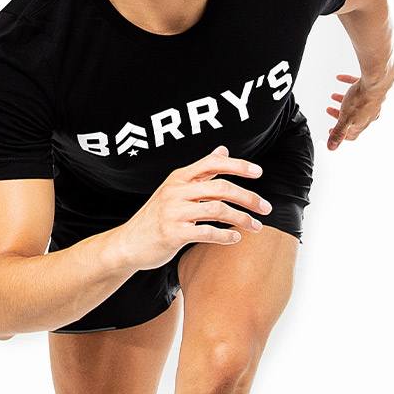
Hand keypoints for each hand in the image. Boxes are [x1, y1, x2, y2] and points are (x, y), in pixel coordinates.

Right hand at [113, 145, 270, 270]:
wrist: (128, 243)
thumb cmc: (156, 217)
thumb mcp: (175, 189)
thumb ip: (200, 172)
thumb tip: (223, 150)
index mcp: (178, 177)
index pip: (212, 163)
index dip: (238, 165)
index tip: (258, 172)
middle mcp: (175, 191)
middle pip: (221, 188)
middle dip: (248, 197)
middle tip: (266, 208)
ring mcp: (173, 212)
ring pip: (217, 210)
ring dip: (241, 218)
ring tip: (256, 227)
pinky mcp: (172, 233)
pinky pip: (206, 232)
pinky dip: (225, 236)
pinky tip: (235, 239)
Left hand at [325, 61, 393, 149]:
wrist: (376, 80)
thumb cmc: (362, 100)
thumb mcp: (345, 119)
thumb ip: (338, 132)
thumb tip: (331, 147)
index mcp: (362, 123)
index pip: (351, 134)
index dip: (340, 135)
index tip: (332, 131)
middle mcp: (369, 113)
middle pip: (352, 118)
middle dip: (339, 115)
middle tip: (330, 111)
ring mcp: (371, 101)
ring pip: (355, 102)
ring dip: (343, 100)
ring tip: (333, 96)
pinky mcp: (372, 87)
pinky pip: (358, 86)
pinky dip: (348, 83)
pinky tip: (339, 78)